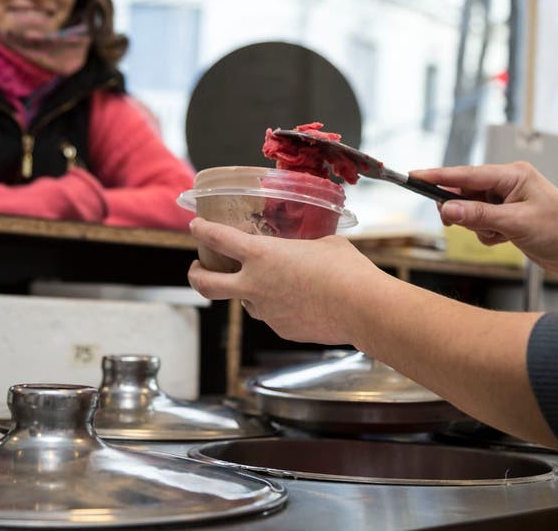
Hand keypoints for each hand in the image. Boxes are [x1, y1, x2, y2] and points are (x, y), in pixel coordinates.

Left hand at [187, 218, 394, 345]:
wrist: (362, 308)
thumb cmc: (346, 270)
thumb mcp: (323, 243)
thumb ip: (303, 245)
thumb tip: (307, 248)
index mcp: (261, 255)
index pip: (218, 239)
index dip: (202, 230)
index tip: (196, 227)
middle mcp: (254, 284)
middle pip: (206, 284)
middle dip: (195, 275)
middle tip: (197, 269)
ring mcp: (265, 311)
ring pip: (245, 302)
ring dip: (248, 293)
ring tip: (270, 284)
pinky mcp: (280, 329)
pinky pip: (271, 316)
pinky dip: (277, 308)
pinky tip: (299, 303)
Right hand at [413, 161, 557, 284]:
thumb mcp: (517, 223)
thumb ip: (479, 216)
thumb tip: (447, 209)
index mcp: (513, 174)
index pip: (467, 174)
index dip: (438, 176)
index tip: (414, 176)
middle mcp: (509, 184)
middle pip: (466, 192)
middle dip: (462, 210)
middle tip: (456, 222)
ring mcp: (508, 201)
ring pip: (472, 211)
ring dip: (478, 226)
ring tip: (500, 235)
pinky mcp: (509, 218)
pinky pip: (482, 224)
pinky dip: (487, 234)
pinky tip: (505, 239)